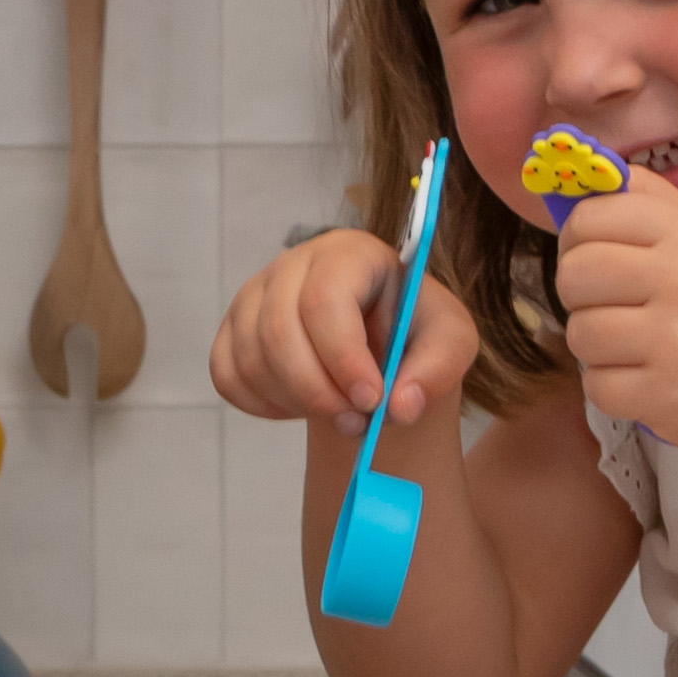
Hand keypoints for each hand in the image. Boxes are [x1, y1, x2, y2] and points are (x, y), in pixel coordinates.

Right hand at [206, 225, 480, 428]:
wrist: (380, 344)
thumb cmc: (413, 331)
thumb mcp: (449, 341)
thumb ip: (438, 368)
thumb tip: (400, 406)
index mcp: (347, 253)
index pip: (325, 298)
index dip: (343, 356)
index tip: (372, 400)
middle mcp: (292, 264)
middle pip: (279, 329)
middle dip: (317, 390)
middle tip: (355, 423)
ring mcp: (254, 296)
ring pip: (251, 357)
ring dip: (295, 401)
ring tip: (338, 414)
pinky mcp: (233, 330)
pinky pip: (227, 375)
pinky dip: (262, 404)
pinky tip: (300, 406)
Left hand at [546, 166, 677, 462]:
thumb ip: (653, 204)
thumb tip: (586, 176)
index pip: (593, 216)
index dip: (576, 237)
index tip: (592, 255)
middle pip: (576, 273)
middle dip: (580, 293)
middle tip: (609, 305)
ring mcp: (676, 341)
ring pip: (580, 333)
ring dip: (597, 345)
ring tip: (635, 346)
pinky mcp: (666, 396)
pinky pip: (596, 385)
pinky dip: (612, 388)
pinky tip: (646, 381)